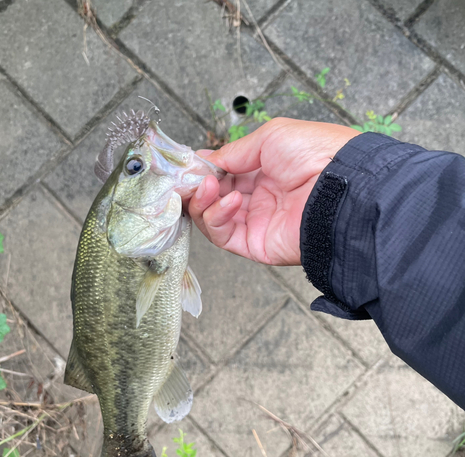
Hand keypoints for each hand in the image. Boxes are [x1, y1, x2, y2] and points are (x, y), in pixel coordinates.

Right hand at [187, 118, 359, 265]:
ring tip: (208, 186)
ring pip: (212, 218)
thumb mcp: (270, 138)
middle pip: (213, 197)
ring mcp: (256, 222)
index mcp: (264, 172)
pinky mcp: (255, 244)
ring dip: (202, 201)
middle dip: (197, 186)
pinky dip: (217, 217)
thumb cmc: (316, 154)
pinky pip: (222, 235)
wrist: (342, 187)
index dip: (204, 170)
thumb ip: (233, 152)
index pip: (223, 174)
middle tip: (188, 179)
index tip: (188, 165)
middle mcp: (259, 198)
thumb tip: (206, 159)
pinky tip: (230, 201)